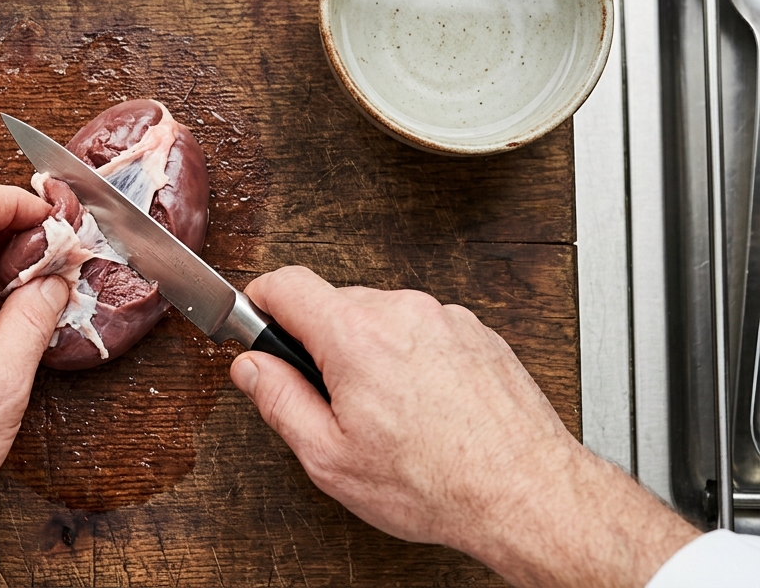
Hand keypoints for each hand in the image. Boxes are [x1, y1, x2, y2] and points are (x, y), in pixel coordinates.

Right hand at [231, 266, 698, 587]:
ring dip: (370, 353)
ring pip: (381, 319)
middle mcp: (402, 311)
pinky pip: (423, 332)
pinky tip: (425, 409)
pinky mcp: (477, 332)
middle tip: (330, 400)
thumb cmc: (436, 483)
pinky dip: (412, 360)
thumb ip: (278, 400)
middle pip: (334, 304)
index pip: (286, 283)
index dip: (260, 300)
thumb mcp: (329, 457)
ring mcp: (445, 318)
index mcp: (355, 335)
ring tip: (389, 414)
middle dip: (320, 343)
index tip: (255, 319)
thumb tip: (250, 367)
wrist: (525, 493)